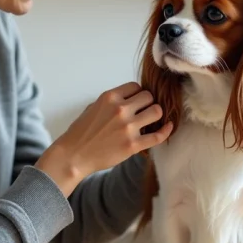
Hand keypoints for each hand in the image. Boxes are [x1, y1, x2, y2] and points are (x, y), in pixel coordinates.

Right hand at [36, 82, 172, 195]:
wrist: (74, 155)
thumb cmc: (81, 132)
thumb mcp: (93, 107)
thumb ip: (112, 101)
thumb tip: (129, 97)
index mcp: (110, 97)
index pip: (136, 86)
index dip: (137, 94)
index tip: (136, 102)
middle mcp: (120, 110)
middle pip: (149, 97)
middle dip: (147, 103)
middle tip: (143, 112)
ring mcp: (128, 128)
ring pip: (157, 112)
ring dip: (155, 115)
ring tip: (150, 120)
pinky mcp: (133, 146)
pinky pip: (158, 136)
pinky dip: (166, 131)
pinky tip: (169, 127)